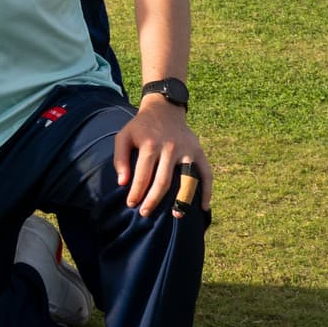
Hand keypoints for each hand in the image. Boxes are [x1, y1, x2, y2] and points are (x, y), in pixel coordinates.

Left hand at [113, 98, 210, 215]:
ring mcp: (187, 151)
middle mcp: (170, 148)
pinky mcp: (199, 152)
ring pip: (187, 179)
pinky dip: (207, 191)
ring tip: (177, 216)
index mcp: (150, 144)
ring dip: (183, 199)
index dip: (136, 192)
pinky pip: (207, 174)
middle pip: (163, 180)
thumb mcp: (123, 137)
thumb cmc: (140, 127)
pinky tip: (203, 207)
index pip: (142, 174)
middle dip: (153, 200)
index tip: (131, 204)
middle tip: (145, 213)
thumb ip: (120, 159)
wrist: (164, 110)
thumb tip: (122, 183)